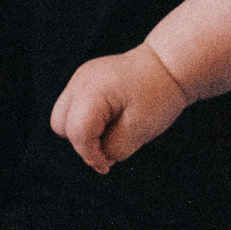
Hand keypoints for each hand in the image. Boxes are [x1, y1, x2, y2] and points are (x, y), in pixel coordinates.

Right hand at [50, 48, 186, 173]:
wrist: (170, 65)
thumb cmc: (158, 95)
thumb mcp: (139, 130)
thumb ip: (112, 149)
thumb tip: (98, 156)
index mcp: (93, 90)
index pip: (77, 131)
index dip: (91, 153)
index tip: (108, 164)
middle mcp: (81, 81)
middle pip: (60, 124)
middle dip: (82, 141)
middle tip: (110, 144)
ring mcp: (80, 78)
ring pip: (63, 117)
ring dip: (83, 131)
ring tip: (112, 128)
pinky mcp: (84, 80)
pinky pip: (73, 107)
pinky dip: (87, 119)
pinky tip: (111, 117)